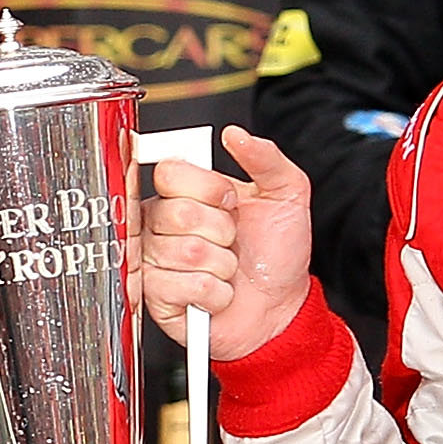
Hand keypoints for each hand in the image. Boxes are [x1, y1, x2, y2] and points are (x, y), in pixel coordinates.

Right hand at [139, 126, 312, 357]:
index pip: (171, 172)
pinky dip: (214, 293)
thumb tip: (236, 134)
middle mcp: (164, 223)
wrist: (281, 308)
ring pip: (185, 252)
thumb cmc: (277, 255)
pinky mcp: (156, 296)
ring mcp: (156, 259)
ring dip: (222, 265)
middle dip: (222, 231)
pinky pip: (184, 286)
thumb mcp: (286, 195)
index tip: (231, 202)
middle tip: (232, 241)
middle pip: (176, 212)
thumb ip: (266, 158)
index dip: (209, 189)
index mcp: (187, 193)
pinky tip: (218, 293)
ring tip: (227, 269)